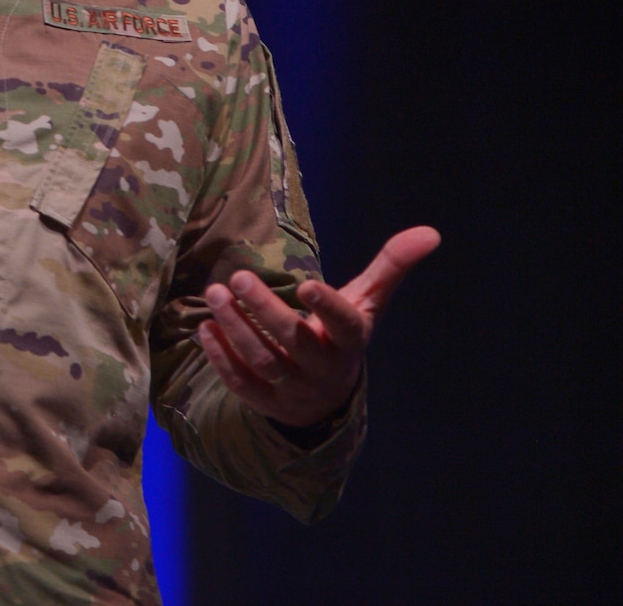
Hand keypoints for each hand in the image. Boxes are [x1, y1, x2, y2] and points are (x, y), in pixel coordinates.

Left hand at [197, 225, 441, 428]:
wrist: (327, 398)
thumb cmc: (342, 334)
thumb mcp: (367, 302)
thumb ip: (391, 266)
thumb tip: (431, 231)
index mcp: (350, 341)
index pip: (343, 325)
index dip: (327, 306)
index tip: (306, 283)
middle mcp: (324, 368)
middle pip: (293, 342)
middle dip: (265, 310)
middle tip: (238, 277)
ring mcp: (294, 389)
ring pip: (263, 362)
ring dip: (236, 329)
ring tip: (215, 293)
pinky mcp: (266, 403)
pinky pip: (242, 384)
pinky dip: (221, 358)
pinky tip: (205, 328)